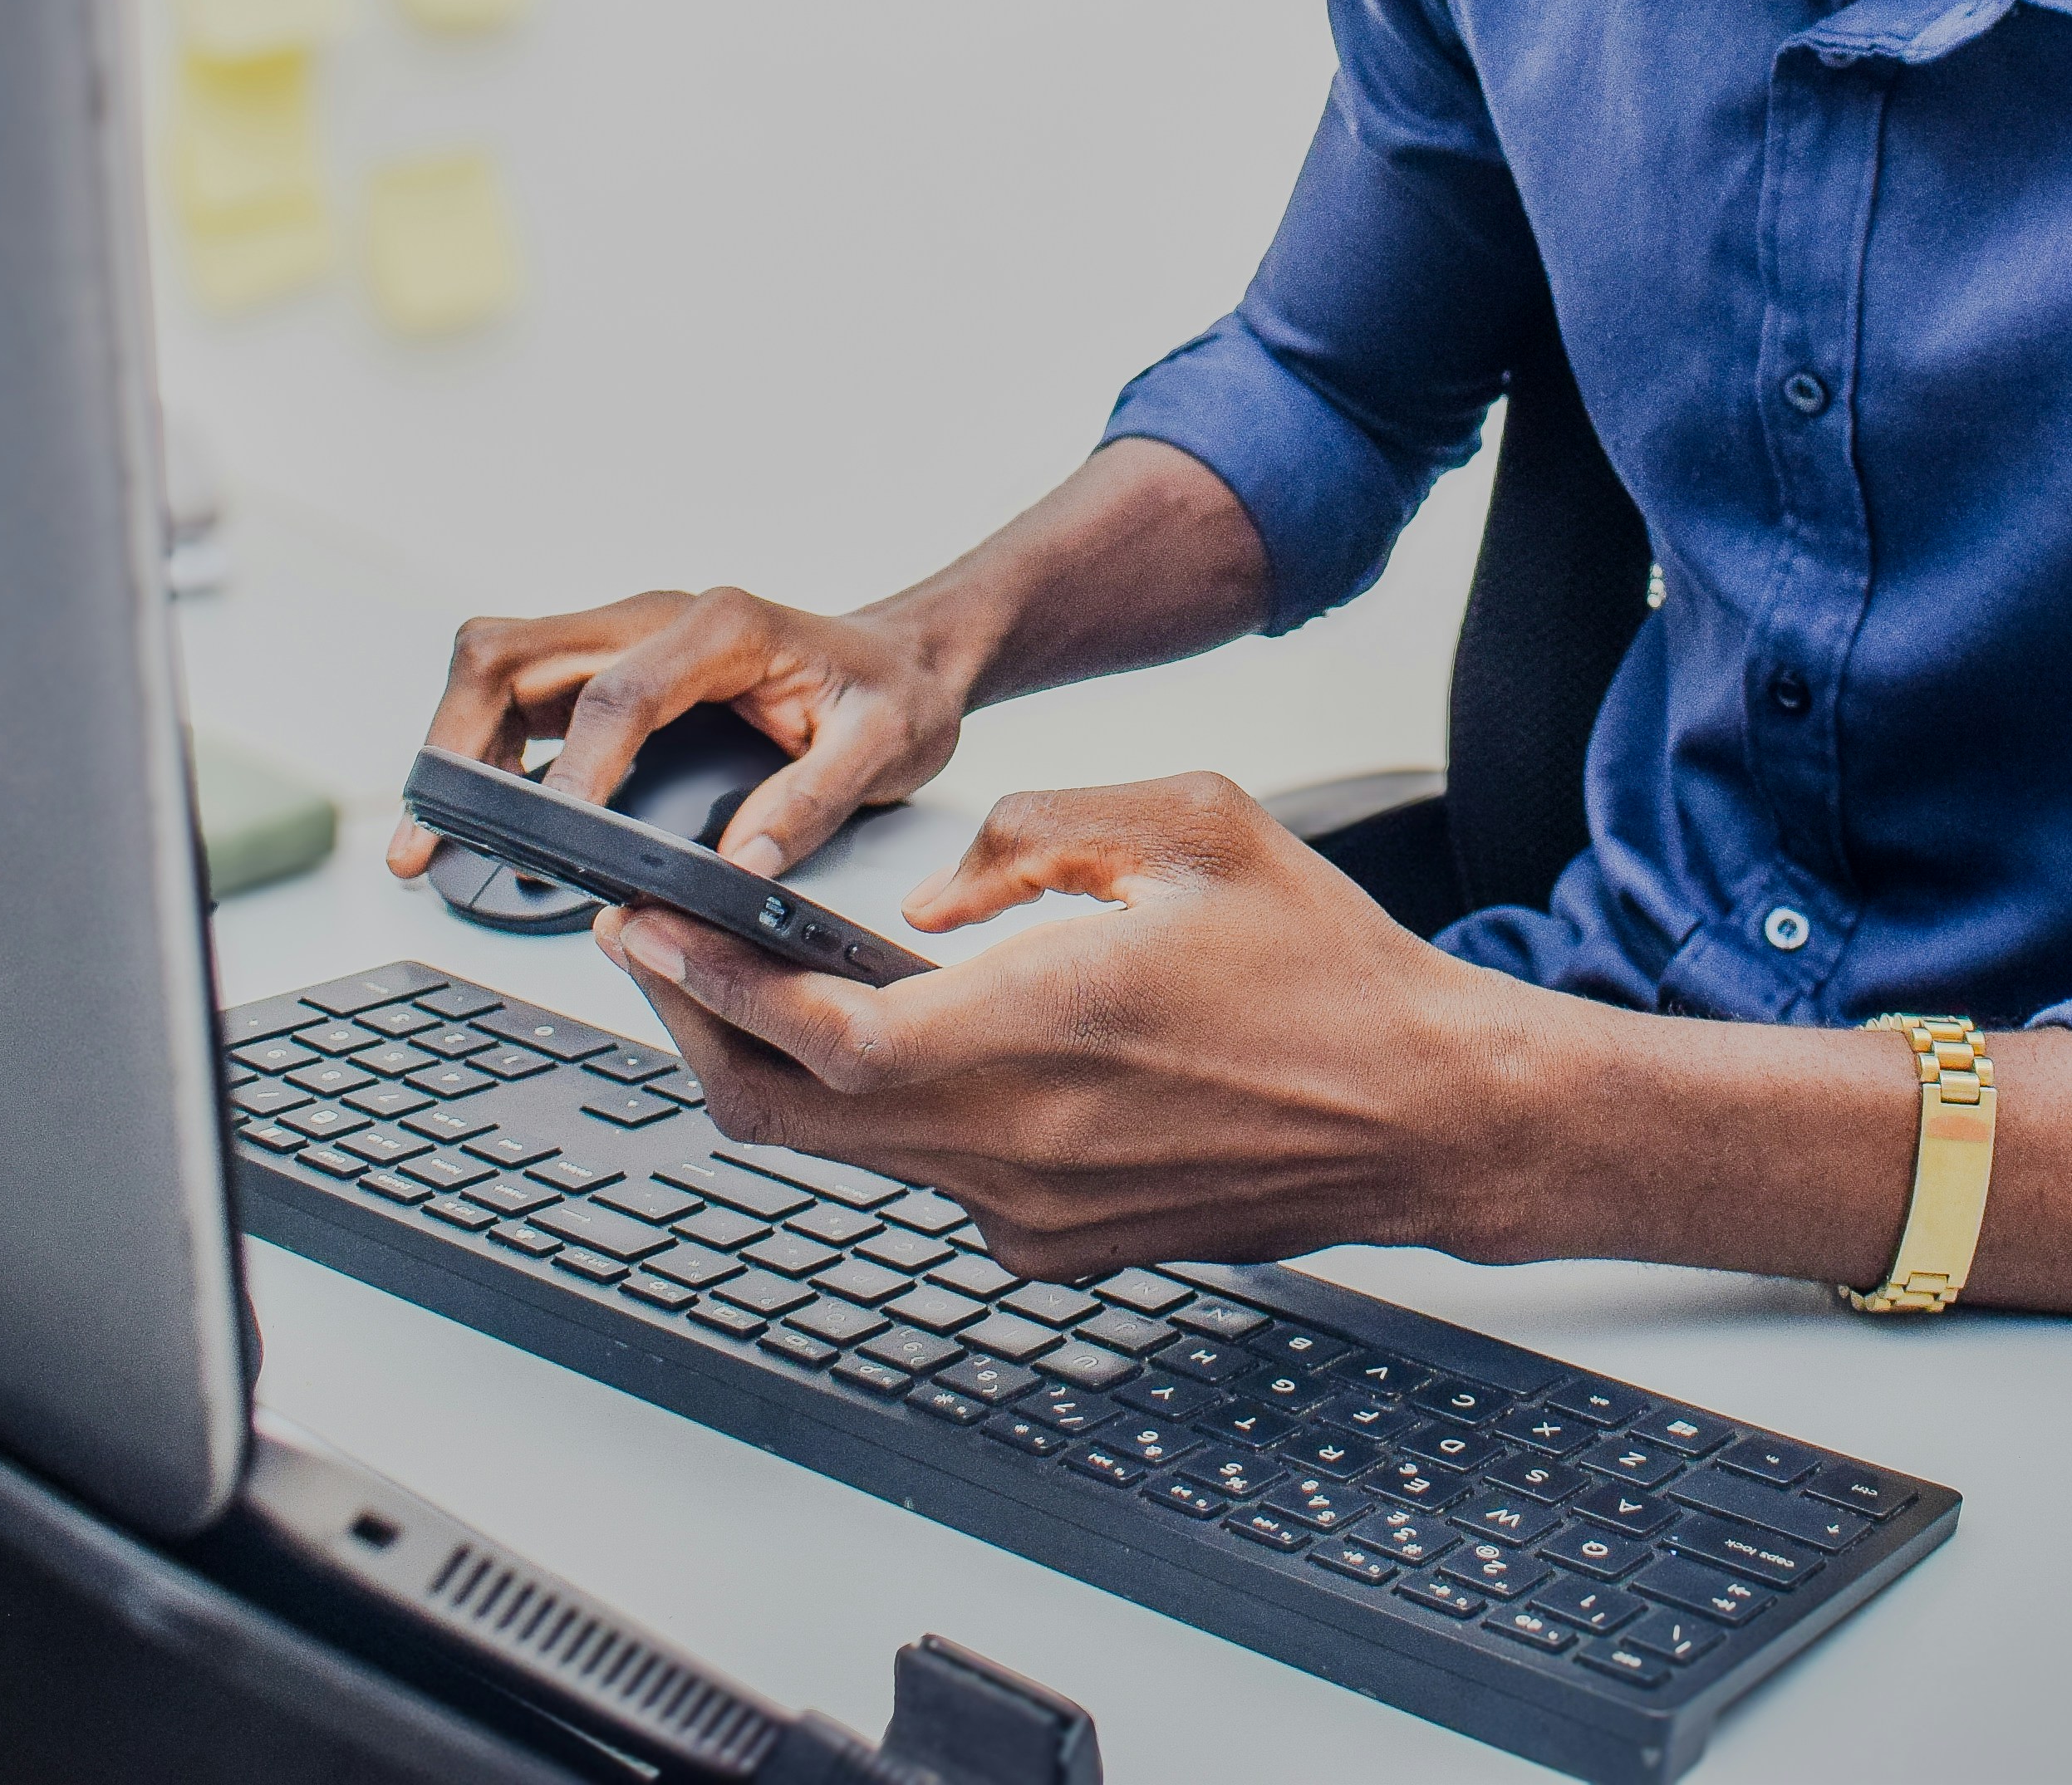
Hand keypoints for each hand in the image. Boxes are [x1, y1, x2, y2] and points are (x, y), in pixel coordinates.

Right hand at [380, 588, 970, 881]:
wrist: (905, 660)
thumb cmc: (895, 694)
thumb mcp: (886, 748)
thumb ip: (812, 803)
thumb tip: (737, 868)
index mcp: (722, 628)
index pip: (616, 692)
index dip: (573, 769)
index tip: (550, 838)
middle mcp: (657, 620)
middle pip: (513, 655)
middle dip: (456, 743)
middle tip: (426, 837)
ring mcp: (627, 642)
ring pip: (498, 668)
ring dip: (454, 745)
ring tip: (431, 837)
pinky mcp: (615, 672)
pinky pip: (522, 697)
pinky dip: (485, 751)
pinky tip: (485, 817)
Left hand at [588, 773, 1541, 1274]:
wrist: (1427, 1110)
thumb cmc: (1327, 973)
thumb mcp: (1187, 826)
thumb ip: (1034, 835)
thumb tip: (936, 890)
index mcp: (1029, 1033)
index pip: (810, 1025)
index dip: (706, 980)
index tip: (644, 928)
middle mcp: (1011, 1146)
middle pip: (786, 1115)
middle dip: (700, 1031)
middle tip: (660, 954)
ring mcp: (1031, 1213)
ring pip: (850, 1152)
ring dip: (788, 1072)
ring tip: (762, 983)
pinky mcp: (1060, 1245)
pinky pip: (933, 1178)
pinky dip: (889, 1113)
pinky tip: (910, 1043)